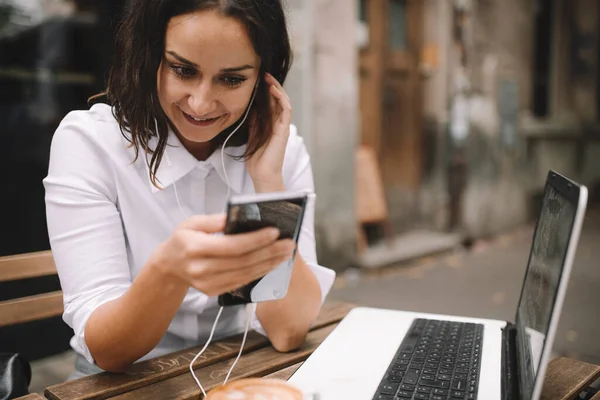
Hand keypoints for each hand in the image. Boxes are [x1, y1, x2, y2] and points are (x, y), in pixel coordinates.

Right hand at [150, 214, 294, 295]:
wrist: (169, 266)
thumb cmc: (183, 240)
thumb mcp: (191, 223)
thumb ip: (214, 220)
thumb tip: (237, 216)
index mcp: (194, 248)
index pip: (232, 246)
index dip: (255, 240)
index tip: (275, 232)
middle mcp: (201, 269)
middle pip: (243, 261)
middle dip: (269, 252)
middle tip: (289, 243)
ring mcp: (208, 284)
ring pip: (245, 274)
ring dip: (269, 263)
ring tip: (285, 253)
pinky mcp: (214, 292)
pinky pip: (242, 282)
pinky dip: (259, 272)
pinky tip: (272, 263)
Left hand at [246, 73, 290, 191]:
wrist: (262, 173)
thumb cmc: (257, 159)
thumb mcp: (251, 135)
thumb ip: (253, 122)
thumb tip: (249, 106)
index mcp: (270, 124)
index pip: (270, 102)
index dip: (265, 90)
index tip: (257, 79)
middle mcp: (278, 123)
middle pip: (277, 99)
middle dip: (271, 85)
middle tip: (263, 73)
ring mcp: (282, 125)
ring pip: (283, 101)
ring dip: (277, 88)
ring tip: (268, 78)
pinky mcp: (284, 129)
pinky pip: (286, 110)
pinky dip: (281, 98)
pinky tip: (274, 90)